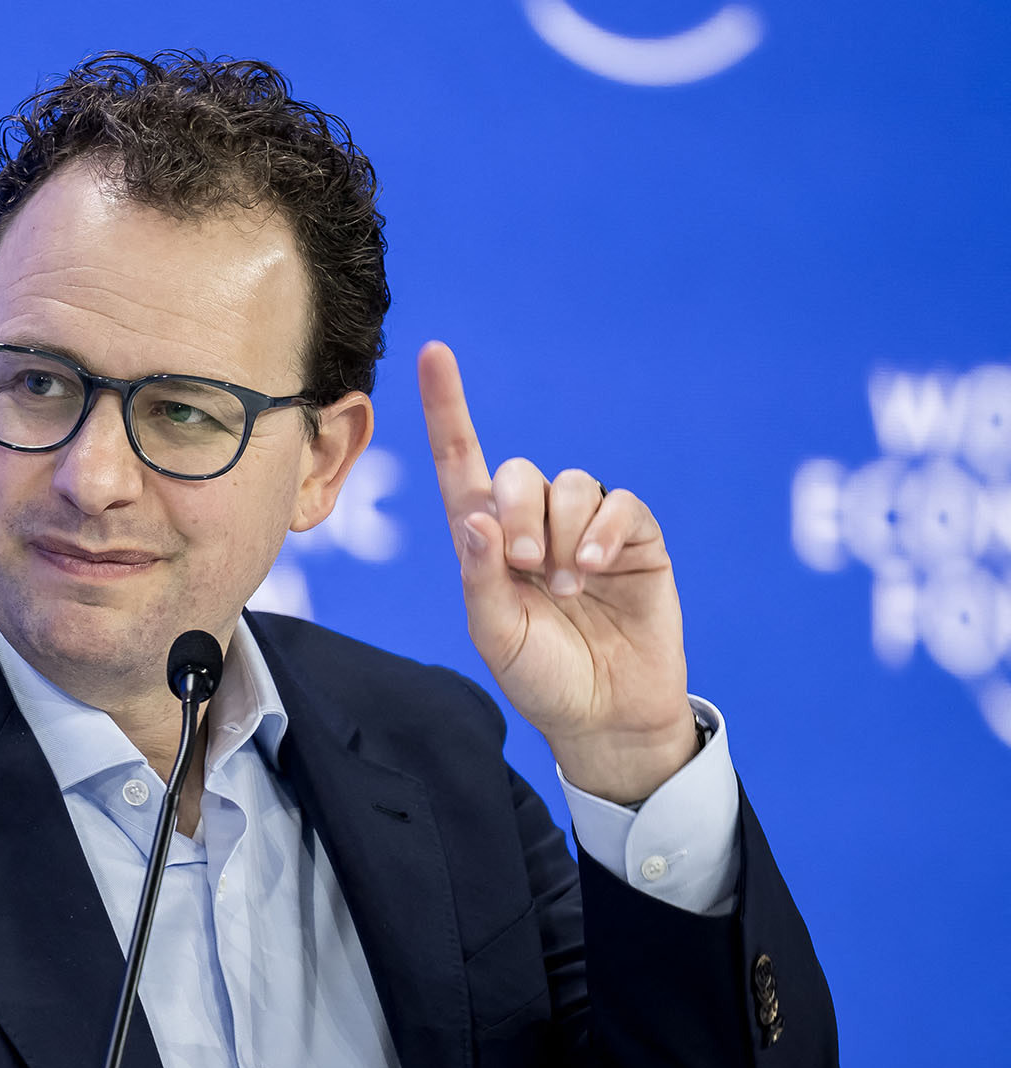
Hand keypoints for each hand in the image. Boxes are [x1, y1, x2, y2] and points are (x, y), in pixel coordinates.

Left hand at [417, 341, 697, 803]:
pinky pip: (619, 505)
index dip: (447, 408)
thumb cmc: (541, 677)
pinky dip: (604, 531)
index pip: (461, 462)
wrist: (606, 714)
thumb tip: (476, 516)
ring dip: (562, 531)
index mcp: (485, 542)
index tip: (432, 353)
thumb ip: (481, 578)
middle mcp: (533, 524)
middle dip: (517, 512)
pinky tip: (594, 567)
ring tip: (565, 586)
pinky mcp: (635, 539)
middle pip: (517, 472)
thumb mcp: (495, 635)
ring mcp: (585, 528)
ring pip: (570, 484)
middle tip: (524, 566)